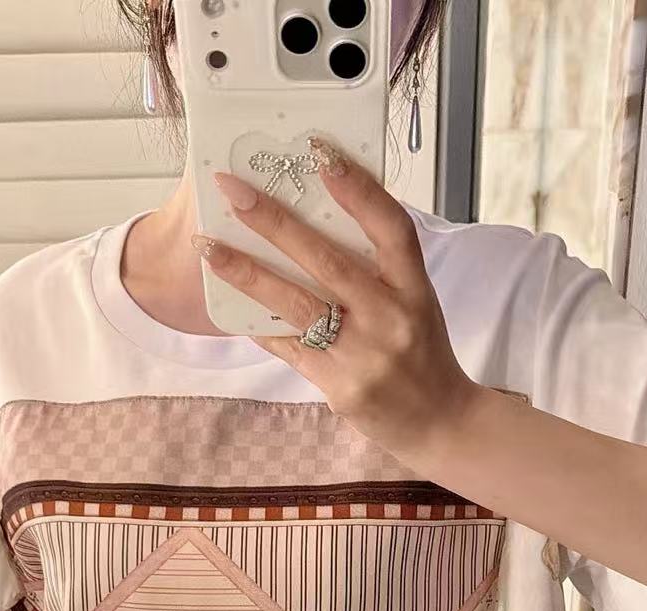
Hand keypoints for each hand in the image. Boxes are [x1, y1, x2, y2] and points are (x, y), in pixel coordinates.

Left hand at [195, 142, 479, 460]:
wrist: (438, 422)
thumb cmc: (421, 351)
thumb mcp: (415, 301)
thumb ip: (378, 267)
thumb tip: (320, 216)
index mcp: (414, 288)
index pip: (390, 228)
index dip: (357, 190)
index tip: (320, 153)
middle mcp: (391, 318)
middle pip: (328, 260)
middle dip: (275, 221)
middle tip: (232, 189)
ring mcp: (364, 355)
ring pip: (297, 304)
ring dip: (247, 272)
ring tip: (208, 247)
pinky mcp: (340, 387)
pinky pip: (288, 347)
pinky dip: (257, 323)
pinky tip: (226, 304)